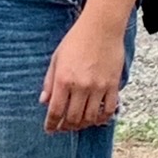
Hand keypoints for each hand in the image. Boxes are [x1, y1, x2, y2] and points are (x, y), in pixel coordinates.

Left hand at [39, 15, 125, 132]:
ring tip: (78, 124)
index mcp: (64, 79)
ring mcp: (98, 87)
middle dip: (66, 126)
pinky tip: (97, 118)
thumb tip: (44, 101)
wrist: (101, 27)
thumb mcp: (56, 59)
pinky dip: (102, 118)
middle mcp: (81, 86)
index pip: (55, 110)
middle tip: (63, 128)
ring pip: (91, 117)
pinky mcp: (113, 85)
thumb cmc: (76, 40)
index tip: (50, 129)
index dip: (51, 124)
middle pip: (73, 117)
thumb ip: (49, 81)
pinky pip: (109, 109)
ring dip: (83, 124)